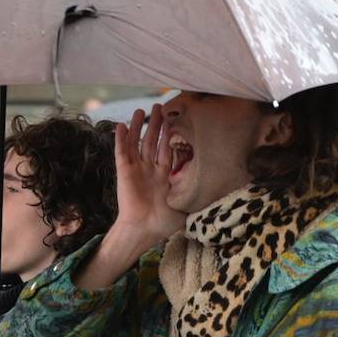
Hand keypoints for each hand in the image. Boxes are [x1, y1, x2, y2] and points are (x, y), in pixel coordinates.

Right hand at [111, 104, 187, 248]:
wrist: (144, 229)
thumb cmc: (164, 223)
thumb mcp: (186, 205)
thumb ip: (195, 193)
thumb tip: (216, 187)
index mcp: (164, 175)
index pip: (166, 150)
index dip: (169, 135)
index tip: (174, 120)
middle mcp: (150, 170)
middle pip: (152, 142)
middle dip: (155, 125)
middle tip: (159, 107)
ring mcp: (136, 169)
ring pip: (137, 143)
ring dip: (138, 127)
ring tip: (141, 110)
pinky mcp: (124, 172)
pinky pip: (122, 152)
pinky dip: (121, 139)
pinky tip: (122, 125)